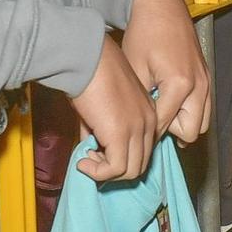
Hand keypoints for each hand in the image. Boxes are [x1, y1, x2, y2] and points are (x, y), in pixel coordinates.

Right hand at [70, 36, 160, 180]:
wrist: (86, 59)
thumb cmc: (90, 74)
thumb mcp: (100, 107)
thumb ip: (99, 129)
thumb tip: (90, 148)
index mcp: (149, 112)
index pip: (143, 149)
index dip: (120, 158)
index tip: (96, 153)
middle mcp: (149, 122)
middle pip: (139, 164)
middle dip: (114, 170)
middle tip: (90, 161)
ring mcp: (138, 129)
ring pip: (130, 171)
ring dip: (105, 173)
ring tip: (85, 161)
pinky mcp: (122, 134)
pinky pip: (116, 169)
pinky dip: (98, 172)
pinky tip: (82, 161)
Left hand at [118, 0, 208, 145]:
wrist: (161, 6)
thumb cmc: (145, 34)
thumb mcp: (136, 70)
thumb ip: (142, 102)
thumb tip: (142, 124)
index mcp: (180, 84)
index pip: (165, 125)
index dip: (148, 132)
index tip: (135, 133)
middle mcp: (199, 85)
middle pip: (191, 131)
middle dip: (170, 131)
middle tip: (150, 121)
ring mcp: (206, 80)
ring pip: (202, 122)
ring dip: (183, 123)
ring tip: (161, 113)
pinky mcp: (206, 76)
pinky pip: (204, 106)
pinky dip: (190, 111)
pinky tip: (170, 104)